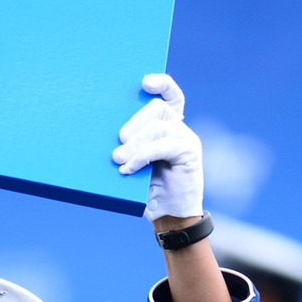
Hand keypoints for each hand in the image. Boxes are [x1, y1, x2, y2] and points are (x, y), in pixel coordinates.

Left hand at [112, 74, 203, 222]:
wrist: (170, 219)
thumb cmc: (148, 192)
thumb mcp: (135, 164)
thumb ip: (130, 146)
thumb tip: (111, 138)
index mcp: (169, 126)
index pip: (171, 95)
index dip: (161, 84)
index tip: (144, 82)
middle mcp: (180, 129)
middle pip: (157, 109)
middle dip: (134, 124)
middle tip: (117, 148)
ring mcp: (187, 140)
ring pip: (158, 128)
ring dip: (134, 145)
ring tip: (119, 161)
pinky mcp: (190, 155)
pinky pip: (163, 146)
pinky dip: (142, 156)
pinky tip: (128, 169)